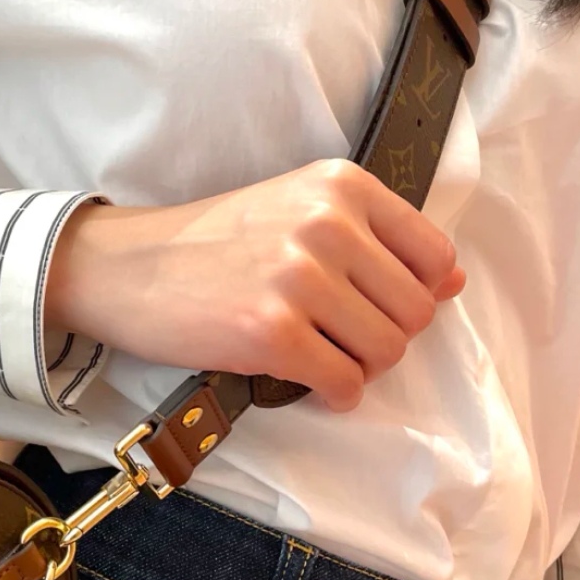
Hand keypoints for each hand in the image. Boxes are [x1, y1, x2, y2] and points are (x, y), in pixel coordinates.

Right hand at [45, 159, 464, 411]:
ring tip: (321, 355)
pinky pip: (344, 383)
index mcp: (341, 185)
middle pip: (415, 311)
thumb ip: (374, 238)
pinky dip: (335, 394)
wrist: (127, 266)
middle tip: (340, 336)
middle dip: (384, 336)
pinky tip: (309, 381)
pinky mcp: (272, 331)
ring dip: (360, 367)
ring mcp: (300, 278)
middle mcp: (327, 223)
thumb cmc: (213, 242)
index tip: (377, 304)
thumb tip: (452, 283)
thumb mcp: (297, 209)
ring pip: (387, 351)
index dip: (416, 293)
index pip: (434, 256)